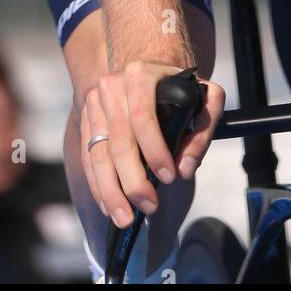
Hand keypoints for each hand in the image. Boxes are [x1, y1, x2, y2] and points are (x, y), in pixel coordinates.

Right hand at [79, 59, 224, 226]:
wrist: (149, 73)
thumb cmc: (178, 89)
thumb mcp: (204, 96)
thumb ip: (205, 127)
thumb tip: (185, 167)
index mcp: (140, 75)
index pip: (143, 117)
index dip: (154, 151)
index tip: (169, 177)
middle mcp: (112, 87)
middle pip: (119, 142)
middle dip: (134, 181)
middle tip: (150, 206)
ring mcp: (95, 104)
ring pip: (98, 155)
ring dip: (111, 192)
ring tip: (126, 217)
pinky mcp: (86, 121)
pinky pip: (88, 158)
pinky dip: (98, 186)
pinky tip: (110, 205)